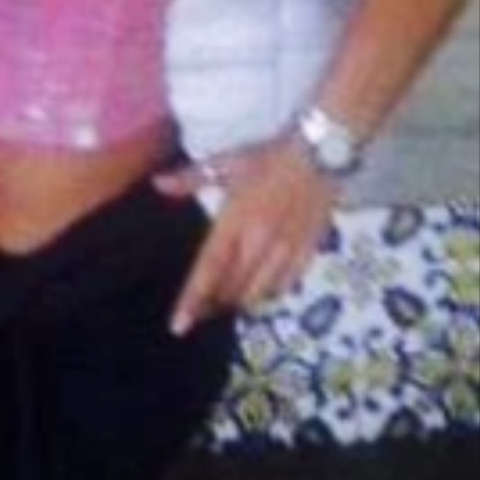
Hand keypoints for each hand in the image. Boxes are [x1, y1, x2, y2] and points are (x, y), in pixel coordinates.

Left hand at [154, 134, 338, 333]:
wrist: (321, 153)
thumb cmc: (269, 157)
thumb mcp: (227, 163)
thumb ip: (191, 178)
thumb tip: (158, 183)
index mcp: (234, 221)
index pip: (208, 270)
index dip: (192, 300)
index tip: (179, 326)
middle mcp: (258, 242)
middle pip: (231, 290)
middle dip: (213, 304)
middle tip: (201, 307)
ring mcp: (285, 250)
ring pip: (257, 294)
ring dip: (239, 301)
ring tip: (227, 300)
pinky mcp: (307, 252)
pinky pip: (284, 286)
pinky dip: (268, 293)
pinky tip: (261, 288)